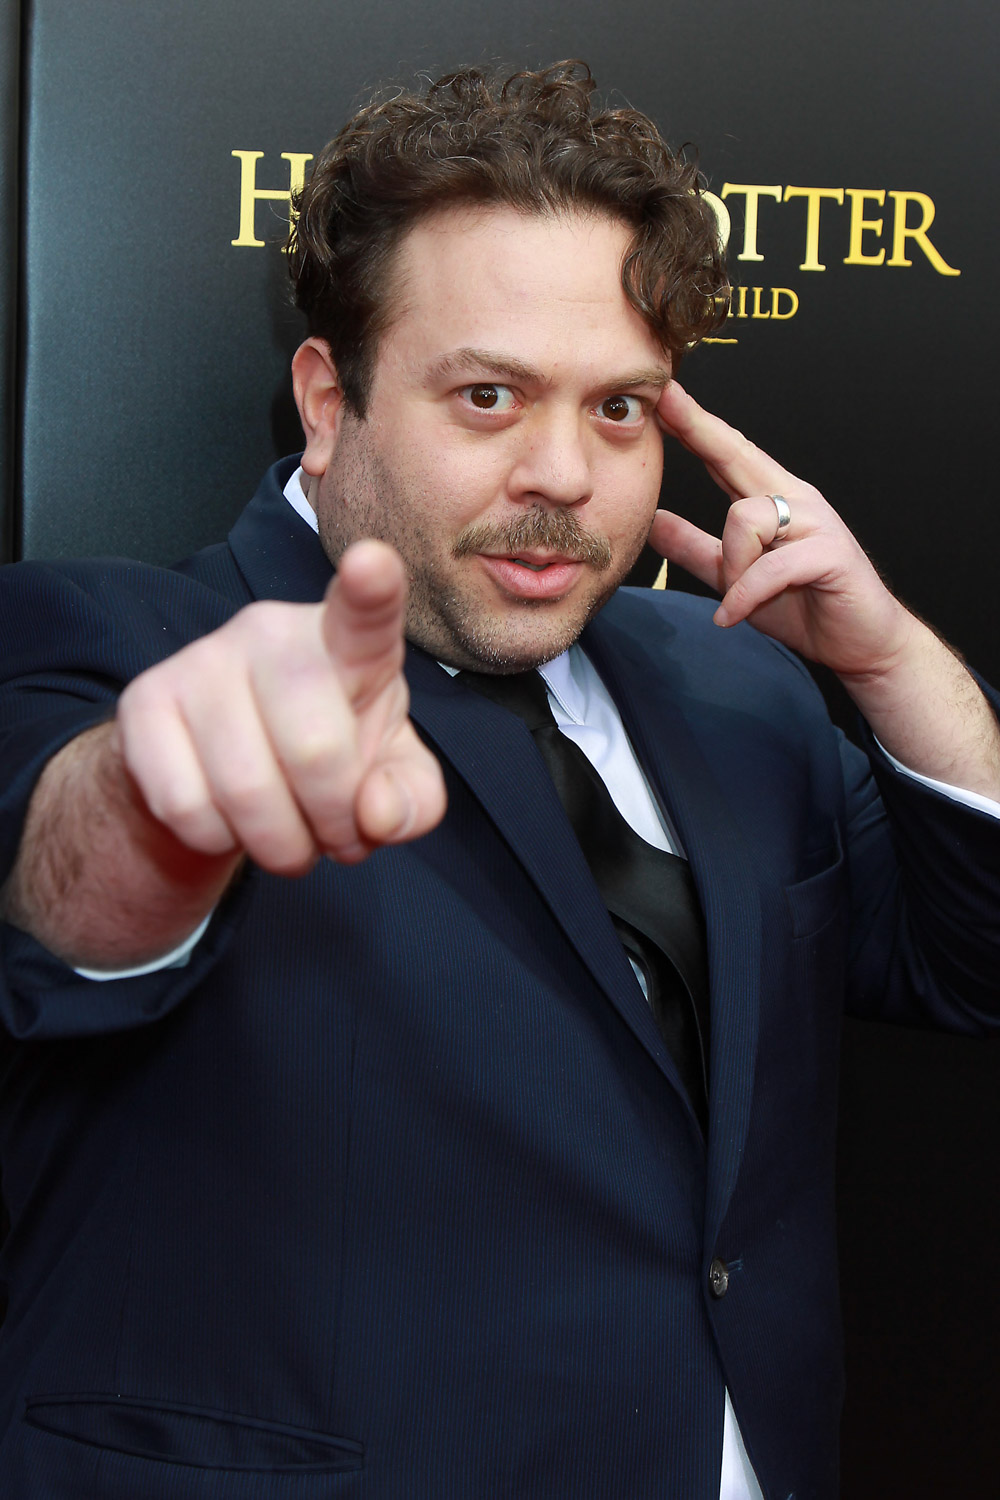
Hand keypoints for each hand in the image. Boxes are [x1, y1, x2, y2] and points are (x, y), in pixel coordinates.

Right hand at [115, 540, 446, 872]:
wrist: (219, 771)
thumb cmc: (326, 757)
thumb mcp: (389, 778)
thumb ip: (413, 799)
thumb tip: (376, 811)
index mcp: (350, 643)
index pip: (365, 610)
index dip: (372, 588)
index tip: (373, 564)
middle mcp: (272, 633)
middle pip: (315, 751)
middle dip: (333, 823)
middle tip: (334, 837)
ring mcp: (201, 660)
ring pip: (245, 790)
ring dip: (278, 844)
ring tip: (287, 836)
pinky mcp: (144, 701)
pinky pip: (184, 805)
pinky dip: (216, 841)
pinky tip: (228, 820)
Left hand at [650, 382, 916, 682]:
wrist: (860, 643)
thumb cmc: (803, 606)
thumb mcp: (734, 577)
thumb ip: (696, 549)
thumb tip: (653, 522)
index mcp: (774, 500)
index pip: (728, 455)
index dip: (696, 426)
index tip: (665, 397)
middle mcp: (796, 500)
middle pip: (739, 455)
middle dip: (700, 429)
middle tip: (665, 401)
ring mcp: (817, 522)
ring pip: (745, 518)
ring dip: (731, 567)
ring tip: (737, 600)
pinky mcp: (831, 554)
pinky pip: (771, 566)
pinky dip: (745, 595)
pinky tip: (732, 616)